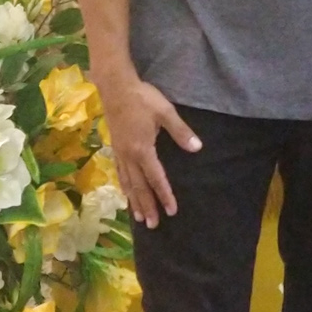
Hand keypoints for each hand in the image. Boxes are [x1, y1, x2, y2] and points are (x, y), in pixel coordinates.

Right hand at [97, 73, 200, 228]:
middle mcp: (129, 156)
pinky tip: (126, 193)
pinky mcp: (115, 147)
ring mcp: (120, 153)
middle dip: (147, 206)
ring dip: (134, 201)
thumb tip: (197, 148)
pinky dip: (124, 187)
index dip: (164, 195)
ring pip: (127, 183)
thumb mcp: (165, 112)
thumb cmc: (142, 98)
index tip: (171, 211)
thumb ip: (181, 132)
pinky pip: (120, 174)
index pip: (156, 178)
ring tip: (139, 218)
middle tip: (154, 225)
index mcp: (142, 150)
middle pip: (139, 187)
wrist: (115, 87)